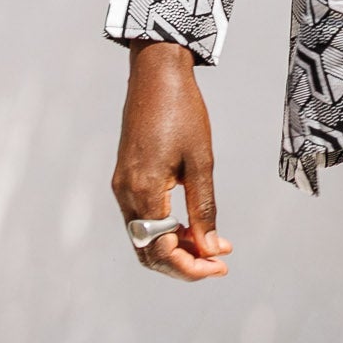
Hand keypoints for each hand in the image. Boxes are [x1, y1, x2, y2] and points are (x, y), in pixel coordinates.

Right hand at [111, 40, 232, 281]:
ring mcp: (122, 186)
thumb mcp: (201, 161)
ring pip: (145, 237)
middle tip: (219, 262)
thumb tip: (209, 248)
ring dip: (177, 247)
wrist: (156, 75)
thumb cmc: (182, 112)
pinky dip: (168, 229)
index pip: (161, 250)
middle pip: (148, 251)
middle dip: (183, 263)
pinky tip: (195, 225)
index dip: (190, 267)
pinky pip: (143, 218)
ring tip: (213, 244)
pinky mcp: (126, 178)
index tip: (220, 267)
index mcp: (143, 190)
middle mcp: (126, 193)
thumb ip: (204, 208)